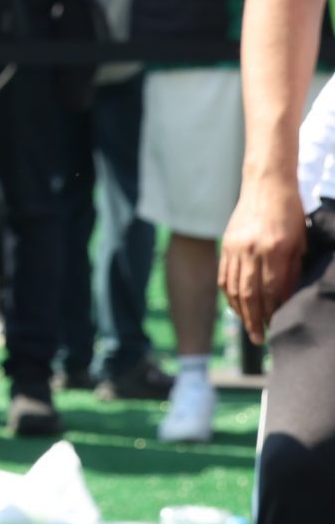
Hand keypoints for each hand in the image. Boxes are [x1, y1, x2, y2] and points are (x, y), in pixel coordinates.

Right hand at [222, 177, 308, 340]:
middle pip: (250, 294)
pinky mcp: (226, 244)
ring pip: (234, 287)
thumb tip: (284, 298)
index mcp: (275, 249)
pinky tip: (235, 305)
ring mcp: (236, 247)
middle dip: (254, 319)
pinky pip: (224, 275)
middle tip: (258, 338)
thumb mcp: (299, 243)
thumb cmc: (290, 213)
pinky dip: (228, 294)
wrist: (267, 185)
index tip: (275, 326)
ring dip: (240, 311)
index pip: (271, 290)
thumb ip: (291, 271)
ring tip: (247, 327)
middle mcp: (252, 250)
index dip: (272, 311)